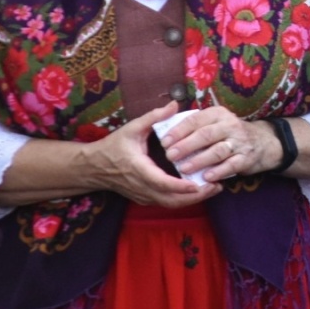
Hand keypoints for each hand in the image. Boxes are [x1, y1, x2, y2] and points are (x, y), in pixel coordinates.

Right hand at [83, 102, 219, 206]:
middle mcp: (142, 187)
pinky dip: (183, 200)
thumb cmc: (112, 147)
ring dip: (192, 200)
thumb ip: (153, 117)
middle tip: (217, 187)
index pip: (161, 182)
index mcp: (139, 169)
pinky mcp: (144, 199)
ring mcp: (143, 196)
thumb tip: (175, 104)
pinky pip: (166, 203)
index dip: (180, 186)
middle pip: (171, 200)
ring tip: (213, 189)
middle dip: (195, 196)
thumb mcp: (131, 128)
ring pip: (170, 204)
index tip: (198, 184)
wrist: (92, 168)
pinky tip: (198, 190)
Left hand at [162, 106, 283, 181]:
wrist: (262, 142)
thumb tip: (165, 128)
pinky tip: (206, 177)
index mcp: (217, 114)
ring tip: (184, 168)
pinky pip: (231, 165)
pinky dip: (218, 171)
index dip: (179, 131)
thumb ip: (194, 125)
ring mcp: (239, 142)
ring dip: (200, 160)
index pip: (195, 120)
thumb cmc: (228, 133)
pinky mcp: (246, 158)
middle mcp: (229, 125)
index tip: (164, 142)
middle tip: (170, 156)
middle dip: (186, 146)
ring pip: (217, 151)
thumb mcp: (214, 122)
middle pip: (205, 135)